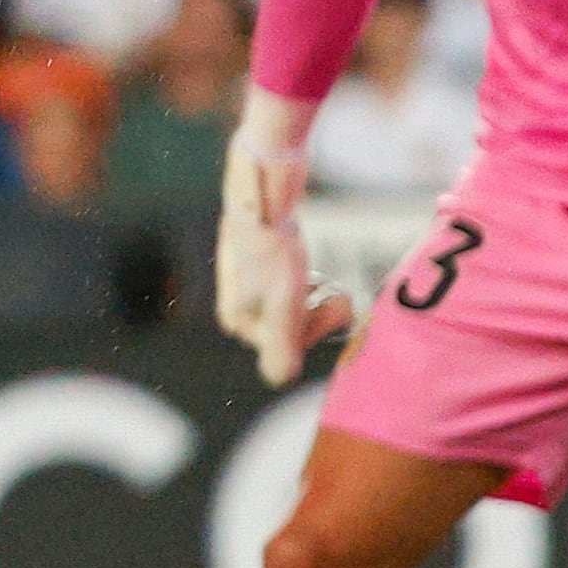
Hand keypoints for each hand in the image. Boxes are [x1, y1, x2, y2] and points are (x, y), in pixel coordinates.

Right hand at [212, 122, 354, 387]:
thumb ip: (280, 347)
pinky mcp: (256, 262)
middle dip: (317, 312)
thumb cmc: (273, 246)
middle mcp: (237, 307)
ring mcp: (245, 284)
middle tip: (330, 285)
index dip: (318, 329)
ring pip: (293, 308)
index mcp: (237, 321)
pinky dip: (305, 279)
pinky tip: (302, 261)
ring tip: (316, 273)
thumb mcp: (284, 300)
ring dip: (314, 295)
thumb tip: (280, 379)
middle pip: (291, 329)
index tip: (329, 299)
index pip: (289, 348)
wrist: (262, 188)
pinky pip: (288, 287)